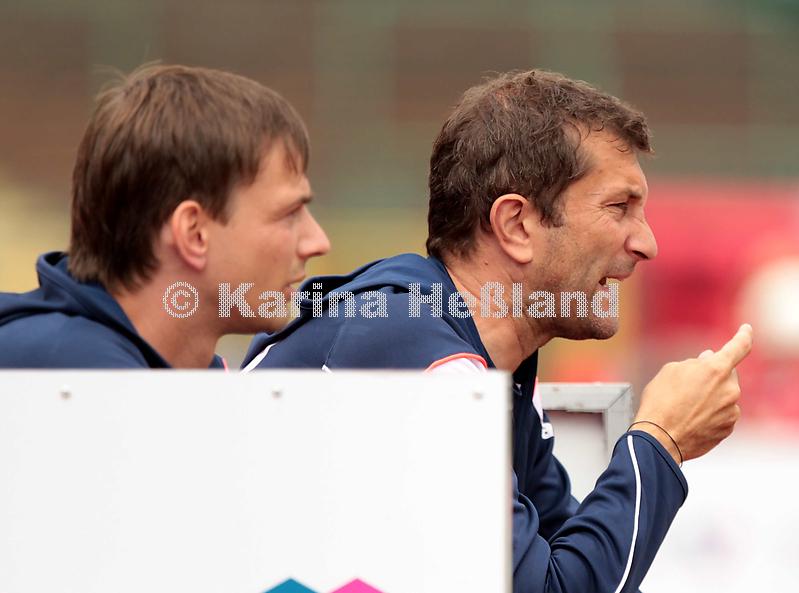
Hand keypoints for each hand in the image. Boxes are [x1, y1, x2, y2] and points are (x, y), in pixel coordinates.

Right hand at [633, 324, 752, 463]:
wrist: (659, 438)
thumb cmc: (660, 402)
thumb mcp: (670, 371)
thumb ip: (694, 363)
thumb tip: (707, 360)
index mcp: (716, 369)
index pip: (739, 347)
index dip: (744, 335)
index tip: (746, 330)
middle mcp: (729, 389)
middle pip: (727, 374)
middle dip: (713, 375)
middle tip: (690, 384)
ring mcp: (731, 411)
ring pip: (725, 396)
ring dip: (711, 396)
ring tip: (685, 406)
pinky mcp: (728, 429)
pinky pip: (722, 415)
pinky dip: (711, 414)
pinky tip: (691, 418)